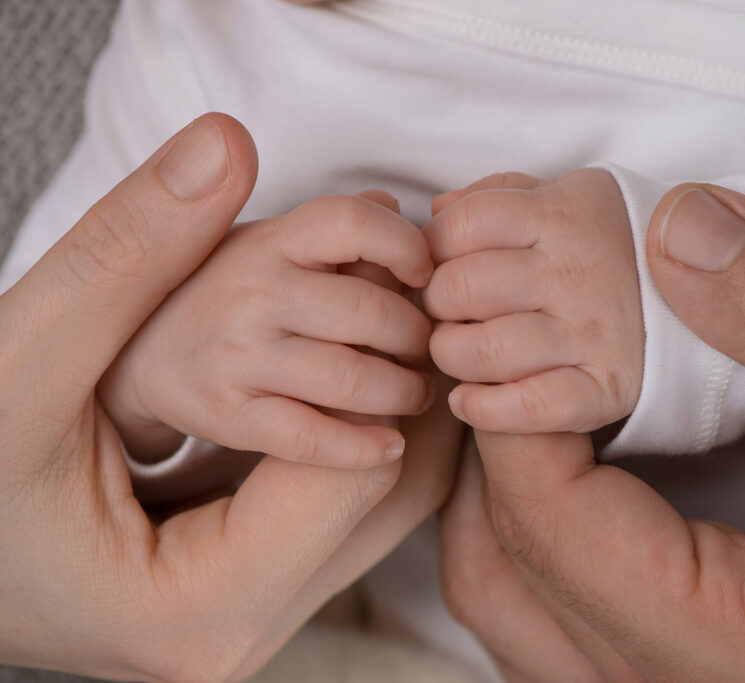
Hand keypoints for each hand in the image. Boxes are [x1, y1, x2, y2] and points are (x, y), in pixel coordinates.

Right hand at [0, 114, 424, 680]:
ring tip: (378, 321)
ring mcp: (241, 626)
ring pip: (372, 499)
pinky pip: (335, 521)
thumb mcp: (22, 359)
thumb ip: (125, 259)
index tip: (390, 262)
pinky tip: (347, 384)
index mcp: (202, 598)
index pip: (362, 464)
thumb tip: (225, 144)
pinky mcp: (236, 606)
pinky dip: (352, 438)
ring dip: (386, 398)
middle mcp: (236, 634)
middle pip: (384, 482)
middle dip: (399, 366)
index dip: (385, 330)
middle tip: (398, 282)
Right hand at [99, 189, 433, 466]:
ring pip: (352, 380)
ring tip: (416, 393)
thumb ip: (335, 225)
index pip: (352, 222)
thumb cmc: (232, 289)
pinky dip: (363, 448)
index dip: (406, 245)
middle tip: (425, 350)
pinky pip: (311, 438)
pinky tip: (391, 445)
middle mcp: (254, 293)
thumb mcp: (272, 243)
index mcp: (272, 242)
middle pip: (370, 313)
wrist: (140, 351)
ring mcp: (239, 357)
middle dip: (417, 337)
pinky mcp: (229, 416)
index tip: (425, 274)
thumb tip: (392, 204)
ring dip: (405, 392)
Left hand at [423, 169, 643, 433]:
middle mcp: (577, 271)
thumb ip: (495, 195)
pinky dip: (484, 408)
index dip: (432, 248)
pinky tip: (467, 398)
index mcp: (560, 214)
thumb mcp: (560, 196)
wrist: (690, 292)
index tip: (438, 263)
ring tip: (458, 350)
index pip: (459, 226)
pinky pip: (530, 407)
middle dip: (437, 303)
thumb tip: (436, 213)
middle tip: (448, 310)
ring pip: (483, 351)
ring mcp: (594, 332)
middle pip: (460, 288)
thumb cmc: (599, 243)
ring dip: (451, 355)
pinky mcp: (608, 386)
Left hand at [440, 184, 744, 679]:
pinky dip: (543, 547)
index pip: (544, 517)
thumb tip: (677, 226)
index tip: (539, 320)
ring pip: (515, 608)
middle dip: (502, 443)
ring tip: (544, 409)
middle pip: (504, 565)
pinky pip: (560, 628)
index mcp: (720, 657)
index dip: (519, 403)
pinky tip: (582, 483)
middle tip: (533, 351)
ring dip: (509, 500)